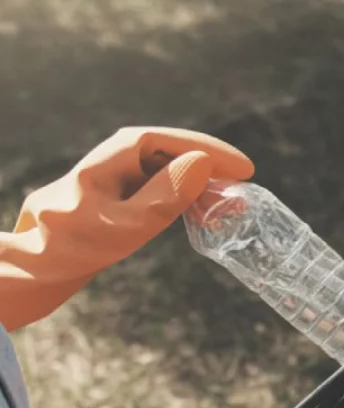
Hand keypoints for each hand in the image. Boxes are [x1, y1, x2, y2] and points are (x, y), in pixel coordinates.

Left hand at [1, 127, 253, 330]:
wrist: (36, 267)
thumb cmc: (74, 247)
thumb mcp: (125, 224)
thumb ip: (165, 193)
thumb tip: (202, 163)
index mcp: (114, 156)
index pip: (170, 140)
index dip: (210, 149)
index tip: (243, 167)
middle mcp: (114, 159)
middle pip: (171, 152)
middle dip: (210, 165)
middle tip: (243, 182)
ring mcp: (115, 176)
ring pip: (167, 169)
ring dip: (200, 181)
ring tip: (229, 200)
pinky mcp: (116, 196)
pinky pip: (158, 185)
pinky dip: (183, 195)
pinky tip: (200, 211)